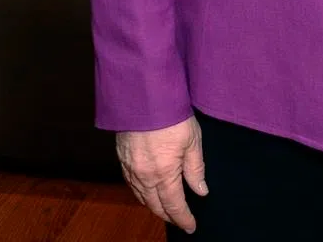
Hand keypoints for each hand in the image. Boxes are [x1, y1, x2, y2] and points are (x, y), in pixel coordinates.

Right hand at [116, 116, 207, 233]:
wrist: (143, 96)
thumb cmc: (171, 115)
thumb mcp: (193, 140)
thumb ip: (196, 169)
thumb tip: (201, 191)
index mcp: (164, 173)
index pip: (174, 205)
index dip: (183, 218)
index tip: (191, 226)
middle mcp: (144, 176)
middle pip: (155, 205)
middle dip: (168, 215)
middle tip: (180, 220)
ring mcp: (130, 168)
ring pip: (141, 197)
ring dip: (154, 206)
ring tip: (166, 209)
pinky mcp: (122, 159)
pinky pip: (131, 185)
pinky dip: (141, 193)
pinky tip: (147, 191)